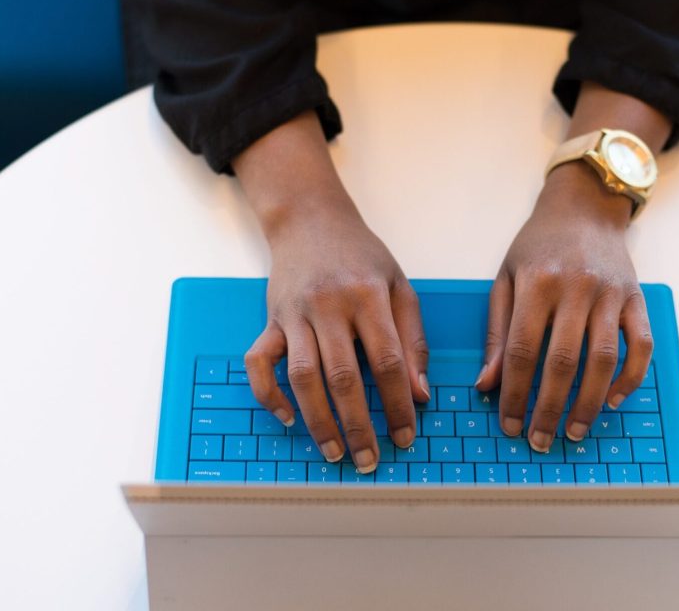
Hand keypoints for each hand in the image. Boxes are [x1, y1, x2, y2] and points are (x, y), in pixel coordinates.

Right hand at [232, 113, 429, 472]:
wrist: (310, 218)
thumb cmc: (360, 255)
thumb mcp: (399, 286)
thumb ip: (413, 339)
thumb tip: (419, 394)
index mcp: (369, 296)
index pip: (388, 361)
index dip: (398, 403)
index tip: (405, 435)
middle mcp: (329, 306)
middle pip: (343, 376)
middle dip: (358, 424)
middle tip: (370, 459)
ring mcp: (294, 314)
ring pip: (303, 376)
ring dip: (318, 420)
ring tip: (334, 452)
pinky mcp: (270, 319)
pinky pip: (259, 362)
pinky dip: (269, 394)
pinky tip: (287, 418)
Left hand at [475, 82, 668, 451]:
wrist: (585, 206)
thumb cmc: (539, 245)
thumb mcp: (506, 278)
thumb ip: (496, 331)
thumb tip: (486, 384)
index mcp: (536, 283)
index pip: (523, 350)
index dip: (515, 393)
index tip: (509, 424)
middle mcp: (576, 289)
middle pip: (563, 362)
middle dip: (549, 407)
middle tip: (540, 440)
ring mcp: (611, 294)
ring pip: (604, 360)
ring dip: (590, 402)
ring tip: (574, 430)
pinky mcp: (636, 299)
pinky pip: (640, 346)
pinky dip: (631, 377)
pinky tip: (614, 400)